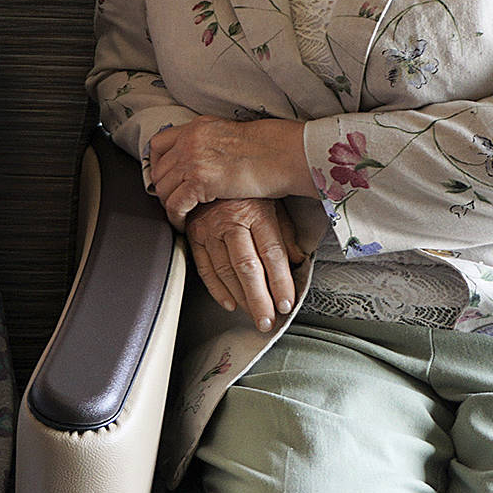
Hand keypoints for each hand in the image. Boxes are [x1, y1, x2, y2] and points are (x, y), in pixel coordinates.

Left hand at [146, 116, 307, 226]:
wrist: (283, 154)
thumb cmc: (268, 149)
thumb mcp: (230, 135)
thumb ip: (210, 143)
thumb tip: (202, 160)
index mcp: (196, 127)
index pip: (158, 143)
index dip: (156, 163)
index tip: (163, 176)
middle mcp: (189, 140)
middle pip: (158, 169)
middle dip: (163, 188)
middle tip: (172, 200)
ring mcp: (192, 159)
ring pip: (163, 188)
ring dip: (169, 203)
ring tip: (179, 213)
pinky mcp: (199, 181)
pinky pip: (174, 204)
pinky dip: (175, 216)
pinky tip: (182, 223)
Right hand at [183, 197, 306, 332]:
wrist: (209, 171)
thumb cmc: (246, 190)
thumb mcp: (273, 203)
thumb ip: (285, 233)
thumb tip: (299, 260)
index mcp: (256, 212)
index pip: (271, 253)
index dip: (280, 281)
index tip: (286, 303)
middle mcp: (231, 221)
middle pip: (246, 266)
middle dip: (259, 299)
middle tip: (268, 321)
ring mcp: (209, 229)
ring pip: (225, 271)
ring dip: (241, 299)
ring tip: (254, 316)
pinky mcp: (193, 235)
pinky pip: (204, 268)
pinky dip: (216, 289)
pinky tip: (230, 303)